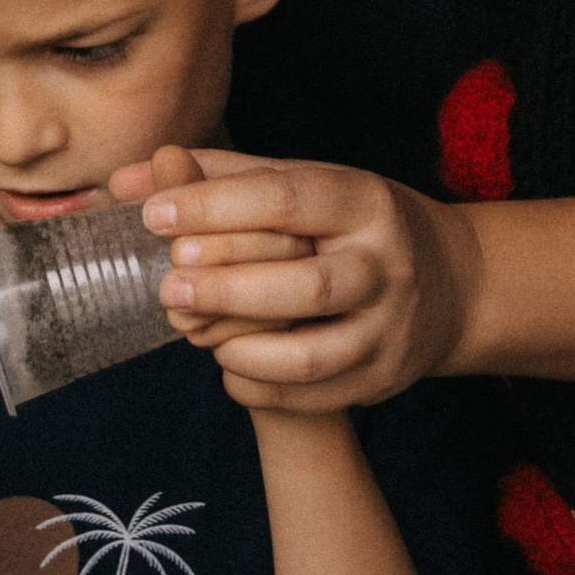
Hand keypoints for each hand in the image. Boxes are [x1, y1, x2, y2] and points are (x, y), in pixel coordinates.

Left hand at [109, 142, 478, 410]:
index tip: (155, 215)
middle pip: (302, 285)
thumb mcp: (304, 183)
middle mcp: (385, 264)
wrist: (450, 284)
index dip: (214, 207)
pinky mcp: (382, 379)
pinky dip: (258, 384)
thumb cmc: (349, 225)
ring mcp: (389, 328)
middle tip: (165, 286)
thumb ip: (216, 177)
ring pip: (310, 354)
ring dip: (241, 348)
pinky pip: (311, 396)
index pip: (286, 199)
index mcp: (364, 200)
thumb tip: (125, 182)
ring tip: (193, 331)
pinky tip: (226, 363)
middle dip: (224, 288)